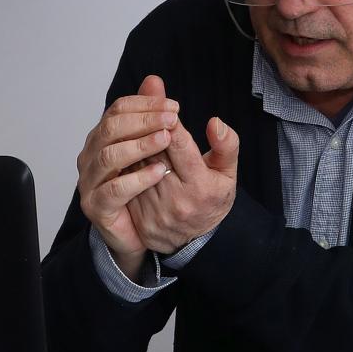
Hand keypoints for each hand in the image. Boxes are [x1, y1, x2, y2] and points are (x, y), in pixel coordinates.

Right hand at [77, 75, 178, 279]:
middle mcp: (91, 155)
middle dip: (143, 121)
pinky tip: (158, 172)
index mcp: (103, 136)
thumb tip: (154, 80)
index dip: (145, 105)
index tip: (174, 107)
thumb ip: (154, 114)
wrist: (139, 232)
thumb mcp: (158, 147)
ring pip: (108, 157)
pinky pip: (113, 190)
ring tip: (166, 140)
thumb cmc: (147, 186)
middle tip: (173, 119)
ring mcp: (90, 181)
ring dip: (139, 145)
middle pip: (111, 128)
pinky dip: (136, 179)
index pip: (118, 109)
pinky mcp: (96, 206)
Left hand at [127, 110, 238, 255]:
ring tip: (134, 127)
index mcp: (200, 186)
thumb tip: (215, 122)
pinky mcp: (139, 217)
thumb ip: (226, 146)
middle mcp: (176, 199)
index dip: (170, 124)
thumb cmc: (211, 199)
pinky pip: (126, 182)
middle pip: (154, 153)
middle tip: (145, 110)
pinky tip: (125, 152)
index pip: (180, 146)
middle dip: (149, 128)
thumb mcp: (227, 174)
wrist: (194, 242)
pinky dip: (126, 165)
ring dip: (133, 144)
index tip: (166, 109)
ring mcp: (155, 210)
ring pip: (136, 166)